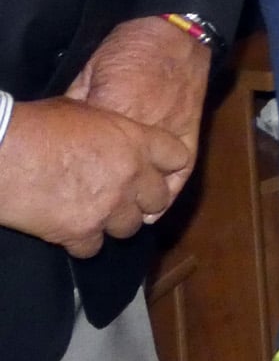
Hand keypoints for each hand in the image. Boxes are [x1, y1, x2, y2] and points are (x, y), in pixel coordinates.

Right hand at [0, 98, 189, 255]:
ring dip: (114, 222)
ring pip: (130, 227)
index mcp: (137, 142)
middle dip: (143, 200)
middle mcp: (131, 176)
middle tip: (124, 198)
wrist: (2, 153)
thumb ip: (112, 130)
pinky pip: (93, 248)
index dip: (168, 166)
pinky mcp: (81, 232)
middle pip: (158, 200)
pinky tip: (69, 229)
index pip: (178, 158)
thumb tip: (112, 132)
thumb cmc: (37, 125)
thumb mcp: (85, 112)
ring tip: (95, 213)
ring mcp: (109, 207)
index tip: (158, 172)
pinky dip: (82, 242)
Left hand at [65, 17, 212, 200]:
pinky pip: (180, 174)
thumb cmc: (131, 49)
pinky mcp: (191, 136)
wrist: (178, 34)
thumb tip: (67, 136)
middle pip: (121, 179)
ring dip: (138, 204)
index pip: (90, 159)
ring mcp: (170, 137)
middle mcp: (144, 133)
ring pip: (152, 184)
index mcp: (114, 114)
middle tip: (92, 206)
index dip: (76, 175)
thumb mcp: (91, 72)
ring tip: (123, 219)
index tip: (68, 182)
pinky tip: (157, 208)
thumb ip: (81, 106)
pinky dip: (168, 195)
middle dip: (107, 196)